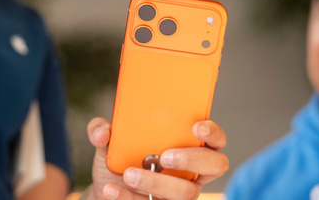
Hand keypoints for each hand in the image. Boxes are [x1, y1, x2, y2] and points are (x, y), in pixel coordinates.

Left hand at [85, 117, 229, 199]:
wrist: (106, 188)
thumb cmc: (120, 158)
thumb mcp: (109, 141)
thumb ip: (101, 129)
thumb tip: (103, 132)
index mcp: (190, 145)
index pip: (216, 139)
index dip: (213, 132)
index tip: (196, 126)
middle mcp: (193, 171)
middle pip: (216, 165)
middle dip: (193, 158)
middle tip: (165, 156)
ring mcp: (181, 193)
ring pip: (186, 192)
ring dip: (157, 181)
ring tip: (130, 174)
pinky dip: (129, 198)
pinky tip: (111, 190)